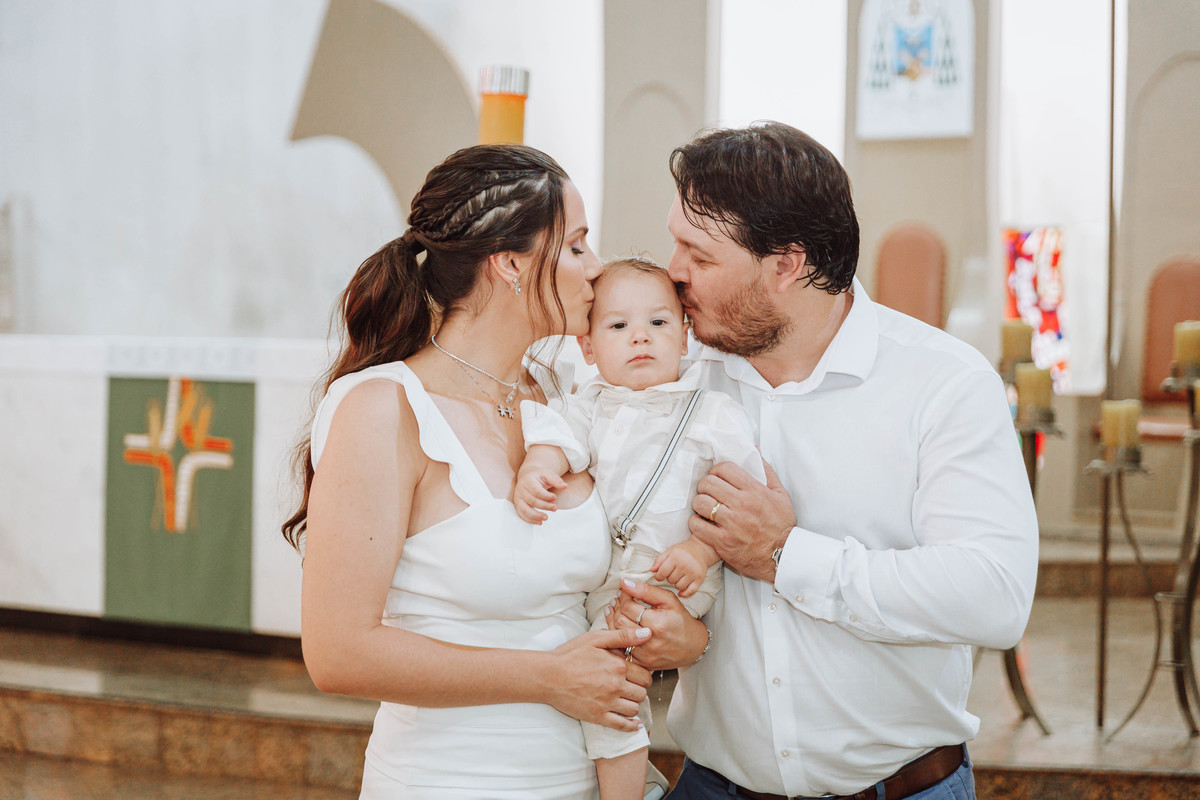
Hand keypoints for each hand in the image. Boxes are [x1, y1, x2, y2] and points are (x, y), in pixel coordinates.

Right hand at [513, 468, 566, 523]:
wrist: (527, 476)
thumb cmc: (539, 476)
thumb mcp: (548, 474)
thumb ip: (556, 480)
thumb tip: (565, 486)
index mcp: (527, 480)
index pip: (536, 491)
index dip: (546, 496)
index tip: (555, 497)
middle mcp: (520, 489)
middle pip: (532, 501)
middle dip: (544, 506)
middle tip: (555, 508)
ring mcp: (518, 498)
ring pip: (525, 510)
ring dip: (536, 516)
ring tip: (546, 518)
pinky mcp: (518, 505)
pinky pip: (522, 514)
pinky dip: (530, 520)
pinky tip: (539, 522)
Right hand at [545, 627, 651, 731]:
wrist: (548, 676)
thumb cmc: (570, 655)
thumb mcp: (596, 638)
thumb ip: (623, 636)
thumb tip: (647, 633)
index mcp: (618, 666)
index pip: (645, 675)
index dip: (642, 674)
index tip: (636, 674)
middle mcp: (616, 686)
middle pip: (642, 692)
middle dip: (639, 689)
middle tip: (631, 686)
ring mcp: (607, 703)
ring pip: (634, 709)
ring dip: (633, 704)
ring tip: (626, 699)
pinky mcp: (598, 717)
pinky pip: (622, 725)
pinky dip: (631, 726)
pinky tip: (634, 723)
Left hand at [609, 580, 707, 669]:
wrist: (693, 646)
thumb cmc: (681, 620)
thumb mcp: (669, 600)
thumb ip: (646, 590)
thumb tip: (625, 583)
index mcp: (657, 624)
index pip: (628, 607)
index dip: (623, 596)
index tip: (624, 591)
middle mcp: (649, 641)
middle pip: (620, 622)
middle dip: (616, 608)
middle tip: (617, 600)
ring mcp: (645, 655)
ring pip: (618, 636)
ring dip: (612, 621)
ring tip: (613, 610)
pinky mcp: (642, 663)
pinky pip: (622, 651)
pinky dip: (617, 638)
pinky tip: (616, 627)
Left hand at [650, 540, 713, 597]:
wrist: (701, 549)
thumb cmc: (683, 551)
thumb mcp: (669, 551)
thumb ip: (659, 560)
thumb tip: (651, 570)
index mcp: (675, 558)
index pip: (662, 573)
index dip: (659, 576)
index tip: (661, 575)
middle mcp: (684, 565)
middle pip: (670, 580)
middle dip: (669, 578)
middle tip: (673, 573)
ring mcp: (693, 573)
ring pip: (679, 586)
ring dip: (677, 584)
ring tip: (679, 577)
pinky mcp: (700, 579)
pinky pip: (690, 591)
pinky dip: (685, 593)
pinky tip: (682, 591)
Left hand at [690, 458, 794, 581]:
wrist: (783, 555)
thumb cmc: (781, 526)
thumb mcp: (780, 494)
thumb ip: (766, 470)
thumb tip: (754, 450)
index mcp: (754, 491)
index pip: (724, 469)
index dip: (716, 470)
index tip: (716, 476)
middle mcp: (742, 505)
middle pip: (708, 483)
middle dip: (705, 486)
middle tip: (708, 492)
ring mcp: (731, 524)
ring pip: (700, 503)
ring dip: (699, 504)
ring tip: (705, 507)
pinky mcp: (722, 541)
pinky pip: (698, 526)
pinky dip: (696, 523)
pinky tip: (703, 523)